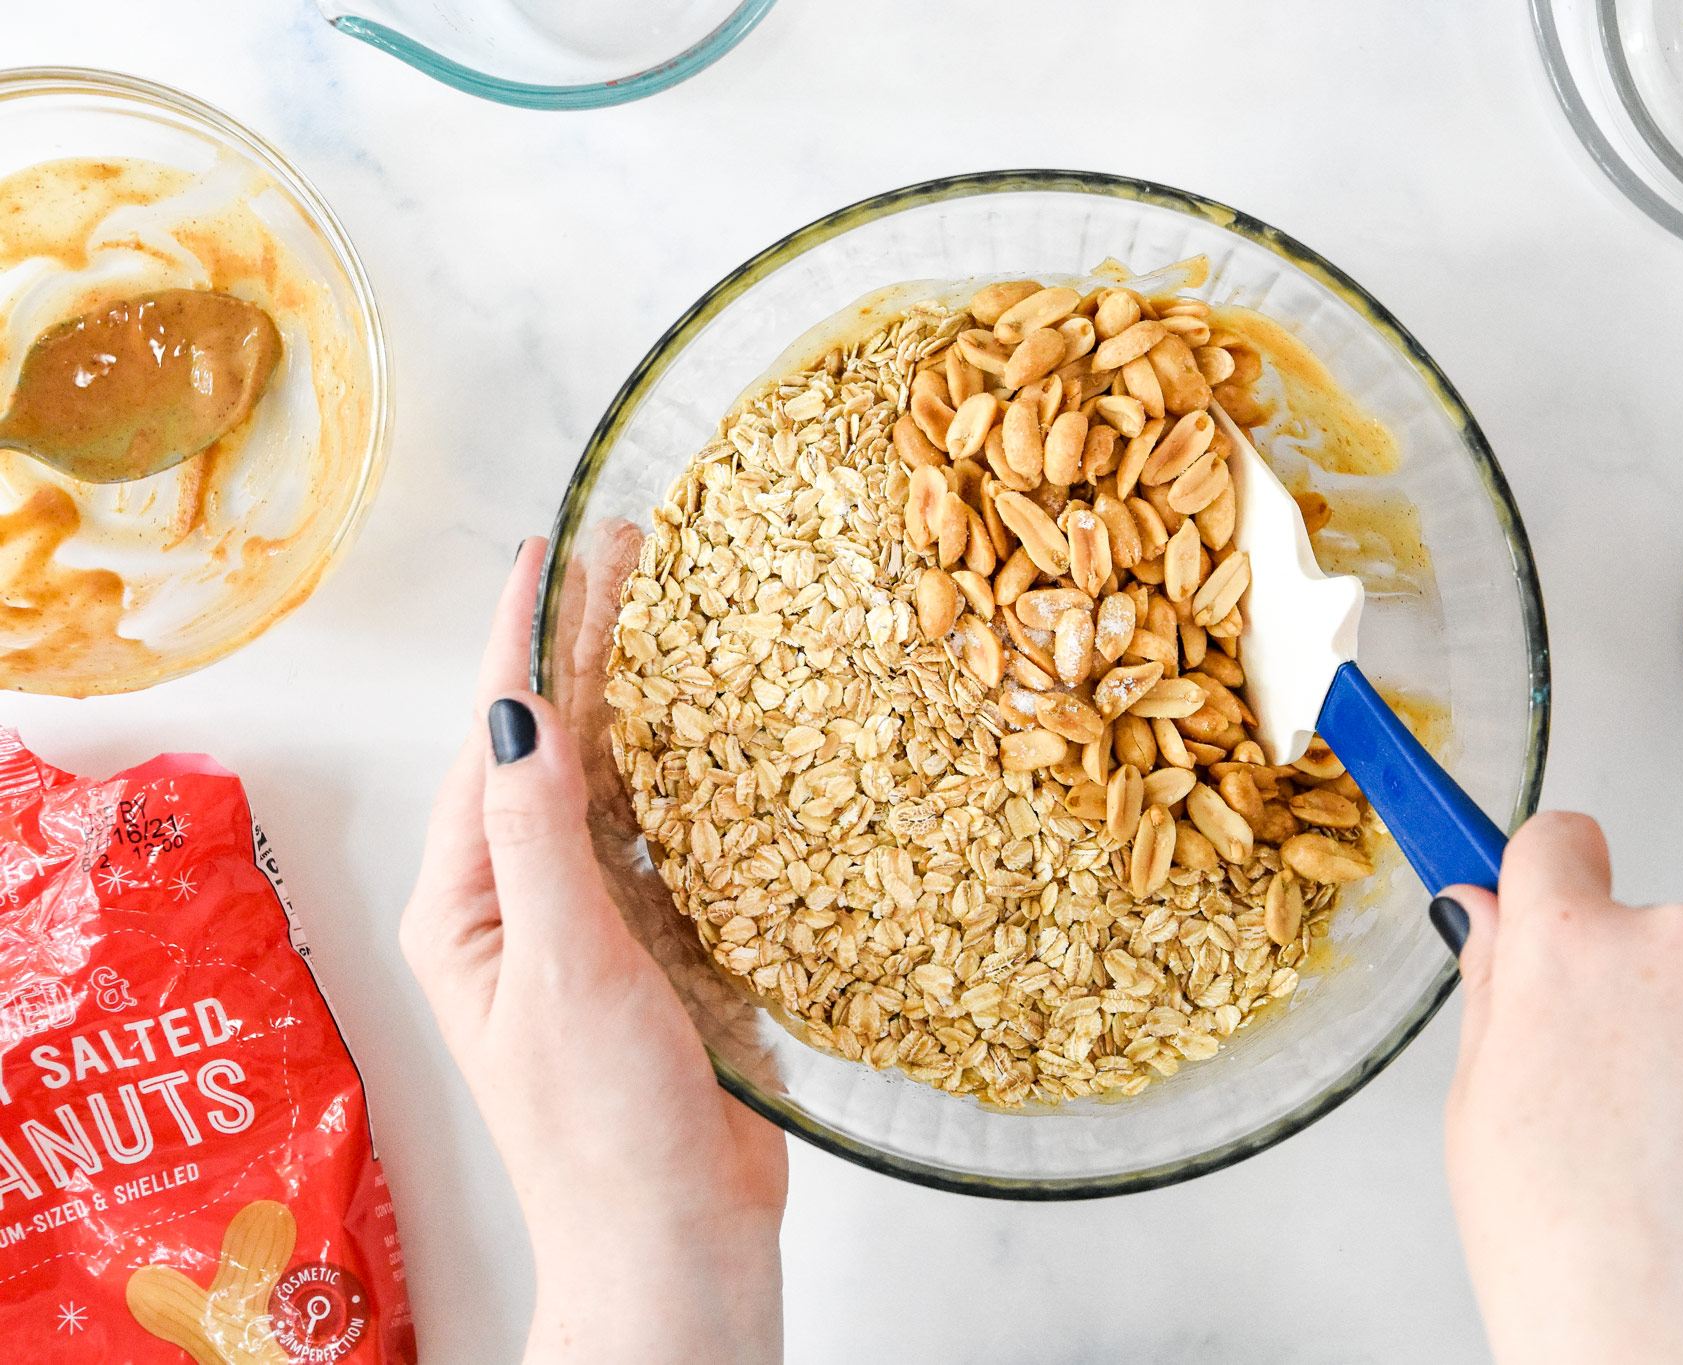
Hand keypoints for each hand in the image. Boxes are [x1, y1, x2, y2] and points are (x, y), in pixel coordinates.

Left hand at [401, 540, 787, 1364]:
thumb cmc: (605, 1128)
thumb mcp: (565, 969)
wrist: (678, 1245)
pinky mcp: (658, 951)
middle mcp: (517, 903)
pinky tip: (714, 729)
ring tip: (672, 611)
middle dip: (584, 650)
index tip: (547, 549)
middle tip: (627, 550)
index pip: (493, 744)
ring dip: (639, 701)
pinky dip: (686, 777)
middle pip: (550, 749)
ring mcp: (589, 925)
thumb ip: (540, 836)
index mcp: (466, 905)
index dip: (523, 641)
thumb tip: (516, 710)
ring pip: (611, 787)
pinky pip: (664, 839)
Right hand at [1438, 812, 1682, 1364]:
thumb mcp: (1477, 1107)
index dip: (1547, 876)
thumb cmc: (1566, 1249)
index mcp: (1569, 946)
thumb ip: (1494, 988)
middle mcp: (1680, 945)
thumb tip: (1487, 916)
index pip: (1557, 841)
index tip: (1547, 897)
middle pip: (1647, 935)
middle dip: (1630, 995)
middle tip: (1610, 1098)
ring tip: (1682, 1160)